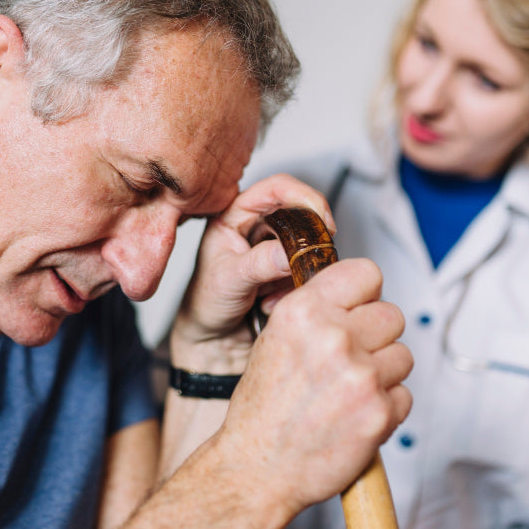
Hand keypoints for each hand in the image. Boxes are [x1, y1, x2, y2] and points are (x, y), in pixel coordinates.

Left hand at [169, 173, 333, 373]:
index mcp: (233, 215)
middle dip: (306, 241)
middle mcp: (255, 226)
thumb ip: (258, 264)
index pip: (275, 188)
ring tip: (268, 295)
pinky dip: (295, 288)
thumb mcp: (227, 280)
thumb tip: (289, 253)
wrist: (210, 340)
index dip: (304, 197)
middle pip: (299, 214)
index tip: (323, 218)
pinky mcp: (285, 270)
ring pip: (307, 245)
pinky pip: (307, 271)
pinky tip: (271, 302)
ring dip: (296, 272)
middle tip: (307, 262)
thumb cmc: (205, 304)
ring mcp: (272, 248)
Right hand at [215, 258, 412, 512]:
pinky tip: (355, 417)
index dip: (365, 294)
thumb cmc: (263, 410)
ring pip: (403, 355)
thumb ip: (316, 313)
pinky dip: (386, 408)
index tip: (359, 309)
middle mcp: (333, 338)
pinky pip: (404, 396)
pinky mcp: (380, 413)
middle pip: (392, 315)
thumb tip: (355, 298)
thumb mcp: (274, 340)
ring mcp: (360, 376)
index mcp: (303, 313)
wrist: (258, 470)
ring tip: (349, 393)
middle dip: (377, 337)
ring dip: (384, 374)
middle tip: (352, 360)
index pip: (366, 273)